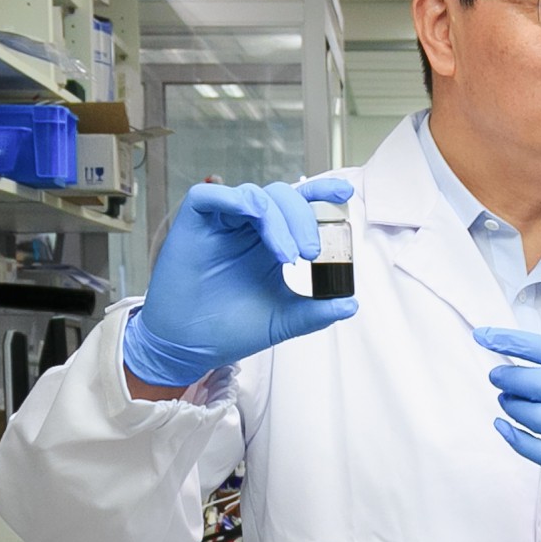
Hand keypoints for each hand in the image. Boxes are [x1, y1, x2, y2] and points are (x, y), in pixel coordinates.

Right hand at [123, 177, 355, 388]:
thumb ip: (316, 311)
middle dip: (302, 218)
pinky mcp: (193, 222)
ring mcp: (221, 222)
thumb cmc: (229, 329)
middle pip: (281, 197)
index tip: (345, 194)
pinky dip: (233, 198)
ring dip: (277, 219)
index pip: (299, 206)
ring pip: (254, 195)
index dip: (321, 194)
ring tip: (287, 255)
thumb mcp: (282, 320)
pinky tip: (252, 214)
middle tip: (310, 252)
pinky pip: (209, 195)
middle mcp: (248, 227)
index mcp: (271, 241)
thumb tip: (351, 303)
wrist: (189, 347)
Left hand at [478, 325, 540, 491]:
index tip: (481, 336)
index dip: (505, 340)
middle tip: (497, 375)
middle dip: (504, 376)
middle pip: (525, 380)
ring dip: (508, 403)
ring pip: (524, 412)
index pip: (538, 348)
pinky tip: (502, 424)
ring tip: (507, 399)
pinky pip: (530, 447)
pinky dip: (510, 434)